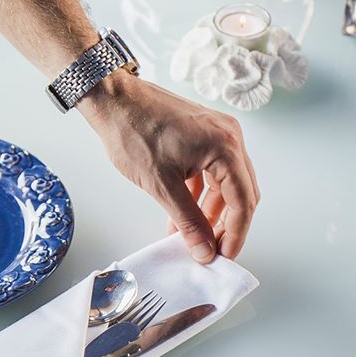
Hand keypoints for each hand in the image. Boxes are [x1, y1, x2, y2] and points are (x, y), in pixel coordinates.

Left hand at [81, 74, 259, 262]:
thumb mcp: (162, 186)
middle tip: (212, 250)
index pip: (244, 201)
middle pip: (241, 192)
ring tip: (193, 236)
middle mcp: (228, 137)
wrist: (112, 100)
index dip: (235, 234)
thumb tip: (204, 249)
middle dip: (227, 225)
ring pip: (225, 184)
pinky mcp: (202, 135)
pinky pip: (211, 172)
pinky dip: (200, 195)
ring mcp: (216, 134)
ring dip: (212, 212)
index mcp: (225, 147)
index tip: (223, 256)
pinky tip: (183, 215)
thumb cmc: (133, 131)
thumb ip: (188, 222)